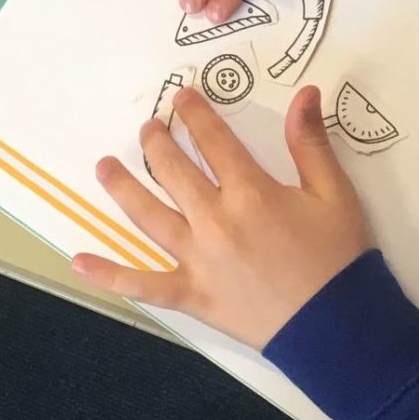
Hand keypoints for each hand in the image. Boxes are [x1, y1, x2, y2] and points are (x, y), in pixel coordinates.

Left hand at [76, 86, 373, 348]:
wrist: (336, 326)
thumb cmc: (339, 257)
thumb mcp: (334, 193)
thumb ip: (311, 143)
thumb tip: (305, 93)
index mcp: (250, 193)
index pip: (213, 142)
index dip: (196, 115)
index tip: (182, 99)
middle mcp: (214, 221)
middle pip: (174, 172)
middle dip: (157, 143)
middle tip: (148, 128)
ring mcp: (197, 260)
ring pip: (148, 217)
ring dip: (123, 188)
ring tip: (105, 167)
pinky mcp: (191, 296)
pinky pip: (142, 284)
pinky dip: (109, 275)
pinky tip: (80, 261)